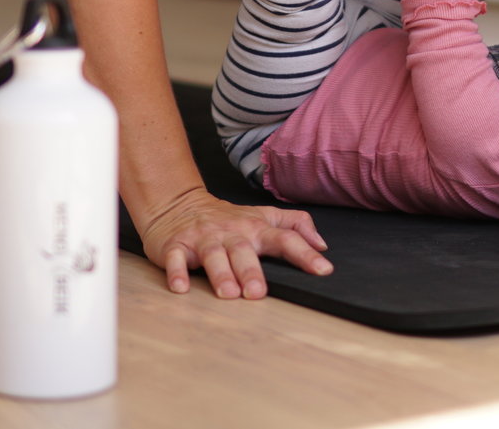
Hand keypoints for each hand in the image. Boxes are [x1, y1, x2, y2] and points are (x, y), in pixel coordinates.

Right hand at [141, 187, 332, 298]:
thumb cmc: (227, 219)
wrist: (178, 204)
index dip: (305, 253)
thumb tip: (322, 244)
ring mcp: (203, 238)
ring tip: (228, 293)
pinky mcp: (176, 245)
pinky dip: (177, 272)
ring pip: (212, 254)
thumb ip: (295, 225)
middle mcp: (231, 232)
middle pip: (243, 250)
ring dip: (220, 274)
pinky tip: (181, 287)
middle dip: (251, 271)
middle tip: (258, 293)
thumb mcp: (264, 216)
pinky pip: (176, 258)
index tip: (323, 270)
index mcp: (256, 228)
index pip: (285, 238)